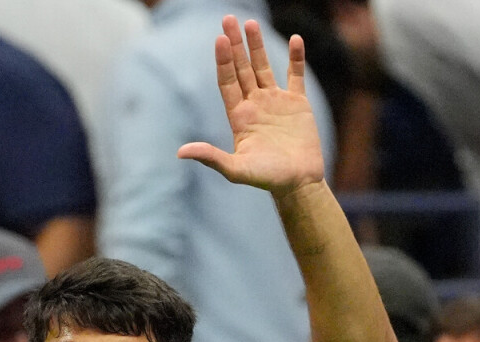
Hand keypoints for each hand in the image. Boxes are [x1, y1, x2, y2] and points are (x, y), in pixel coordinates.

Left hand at [178, 17, 325, 196]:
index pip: (227, 81)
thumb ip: (211, 158)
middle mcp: (255, 104)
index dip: (222, 60)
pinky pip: (296, 75)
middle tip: (228, 19)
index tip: (219, 39)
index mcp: (239, 115)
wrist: (299, 184)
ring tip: (251, 23)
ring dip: (257, 46)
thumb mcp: (237, 169)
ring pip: (264, 67)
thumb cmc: (267, 179)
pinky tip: (295, 39)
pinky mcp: (298, 104)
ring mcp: (276, 102)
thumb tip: (181, 153)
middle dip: (234, 45)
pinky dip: (296, 58)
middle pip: (241, 68)